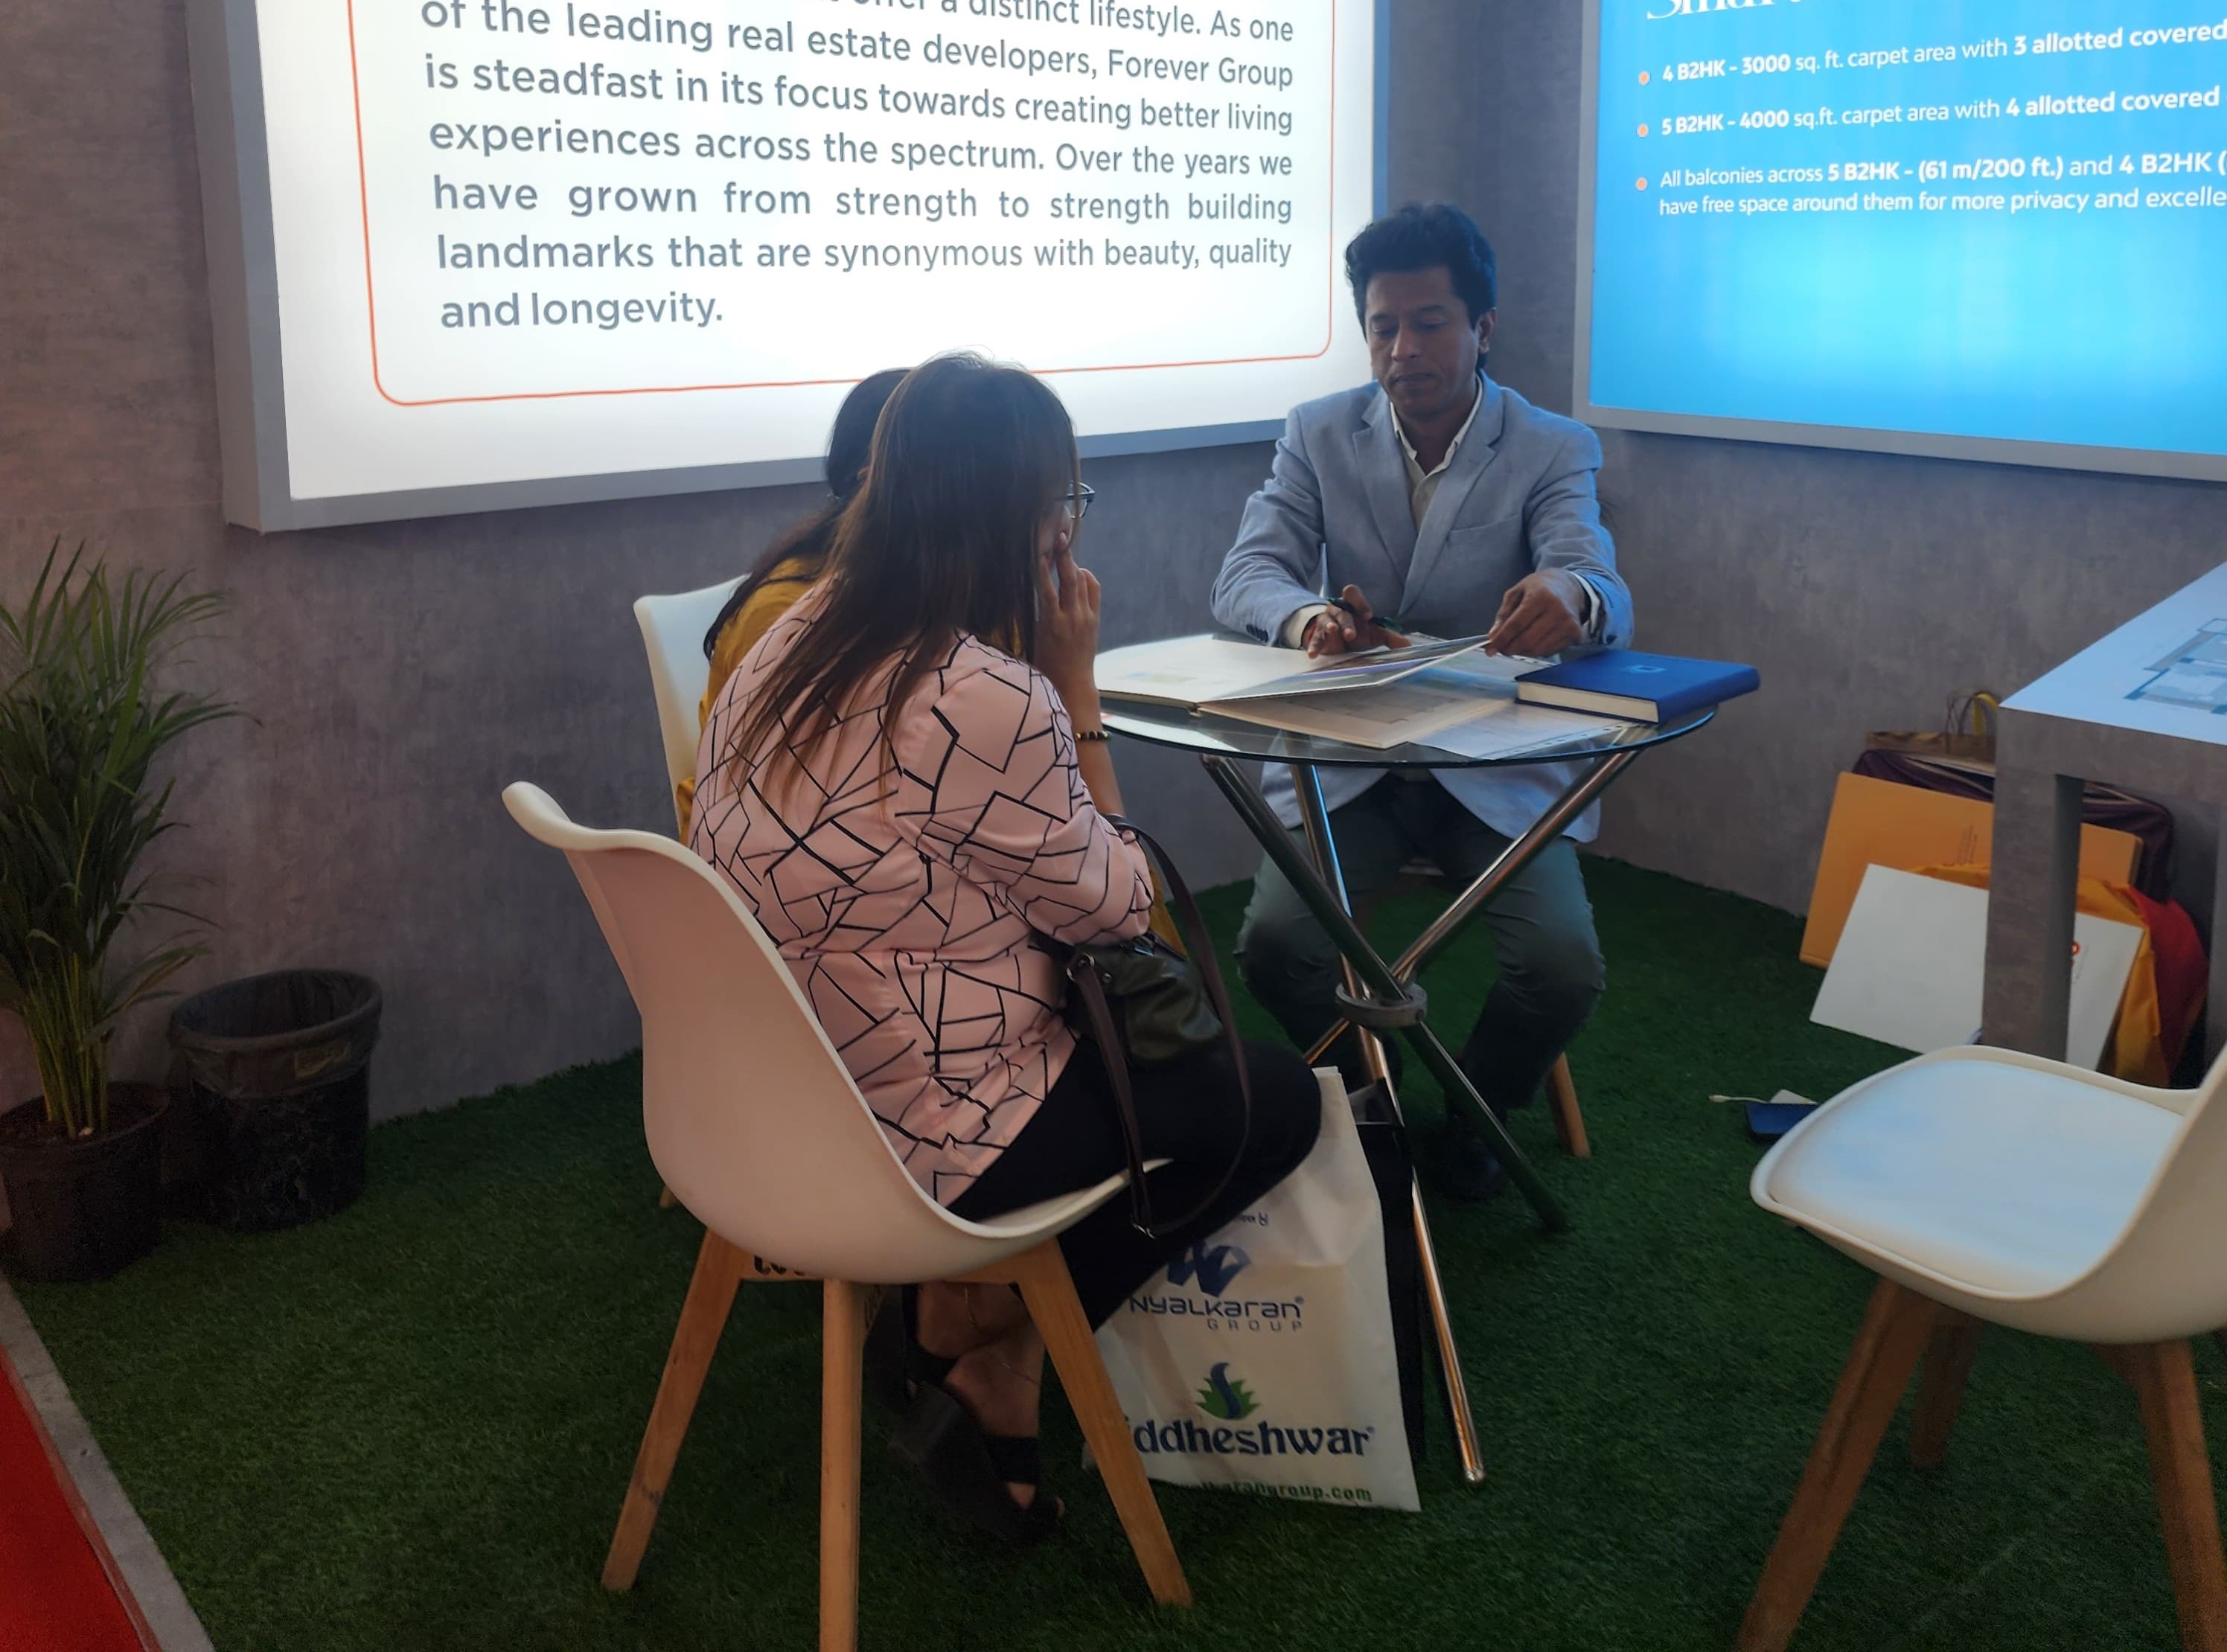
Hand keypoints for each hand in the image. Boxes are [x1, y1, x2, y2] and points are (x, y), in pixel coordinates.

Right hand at [1031, 532, 1102, 715]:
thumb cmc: (1046, 662)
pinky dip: (1086, 578)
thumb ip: (1038, 612)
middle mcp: (1071, 617)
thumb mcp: (1035, 636)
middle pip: (1069, 578)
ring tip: (1064, 551)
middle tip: (1060, 537)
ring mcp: (1086, 617)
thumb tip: (1037, 588)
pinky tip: (1078, 572)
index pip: (1046, 588)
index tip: (1039, 551)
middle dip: (1064, 556)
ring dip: (1073, 565)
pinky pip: (1093, 590)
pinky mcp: (1095, 619)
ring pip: (1082, 581)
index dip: (1042, 568)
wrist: (1072, 681)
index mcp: (1051, 623)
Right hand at [1303, 585, 1410, 656]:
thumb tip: (1407, 645)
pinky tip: (1313, 654)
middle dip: (1347, 622)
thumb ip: (1389, 637)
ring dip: (1330, 627)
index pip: (1352, 593)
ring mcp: (1326, 622)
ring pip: (1327, 621)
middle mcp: (1337, 610)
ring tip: (1332, 631)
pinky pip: (1315, 639)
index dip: (1360, 603)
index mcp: (1352, 604)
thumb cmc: (1358, 632)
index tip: (1368, 616)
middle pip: (1340, 610)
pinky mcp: (1318, 636)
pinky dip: (1314, 646)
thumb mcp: (1373, 633)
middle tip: (1351, 634)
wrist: (1339, 641)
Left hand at [1487, 570, 1586, 656]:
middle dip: (1509, 648)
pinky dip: (1536, 651)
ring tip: (1516, 644)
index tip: (1490, 648)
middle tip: (1501, 649)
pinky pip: (1549, 651)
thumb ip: (1504, 614)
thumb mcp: (1517, 592)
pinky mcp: (1575, 635)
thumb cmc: (1541, 588)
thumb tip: (1494, 636)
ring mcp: (1568, 624)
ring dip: (1522, 652)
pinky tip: (1533, 641)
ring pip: (1537, 650)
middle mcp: (1557, 610)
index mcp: (1541, 596)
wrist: (1570, 587)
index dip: (1501, 639)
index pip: (1516, 624)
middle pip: (1526, 640)